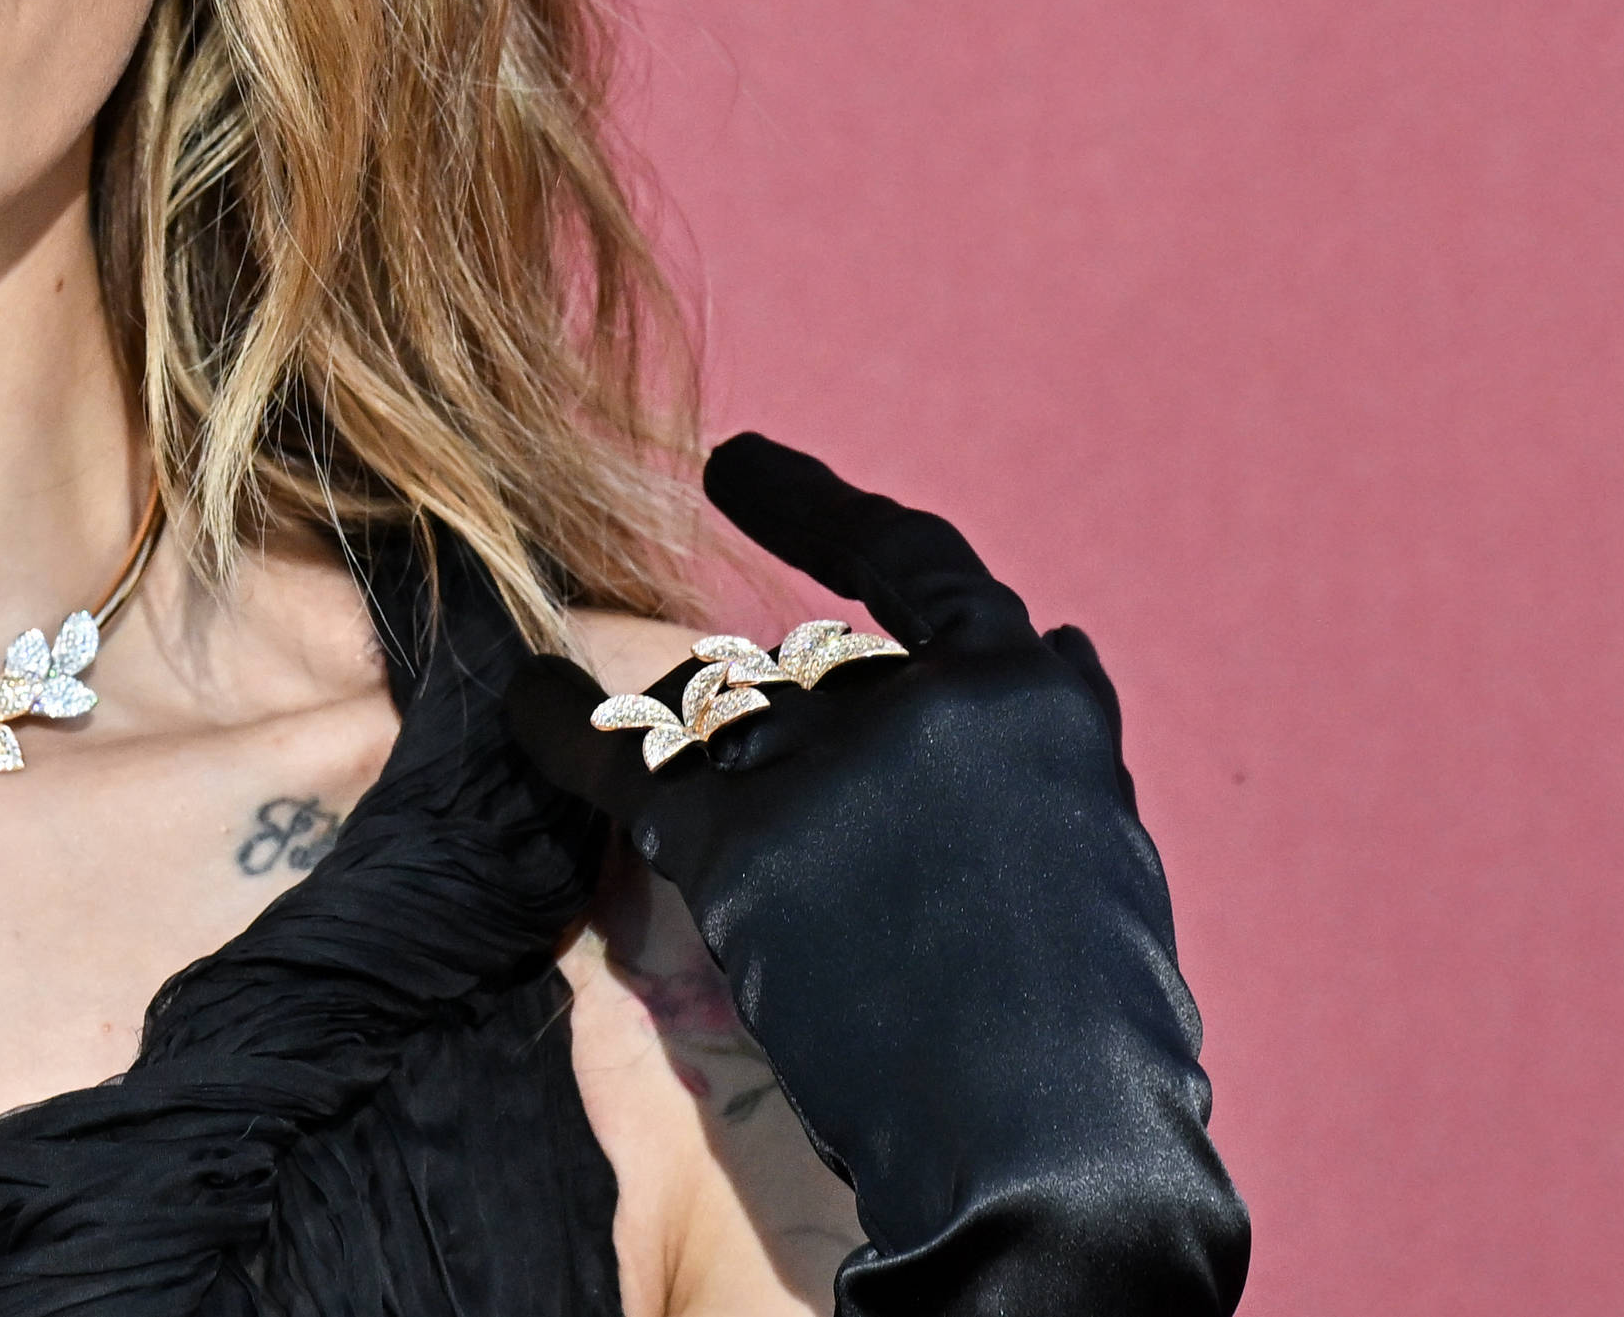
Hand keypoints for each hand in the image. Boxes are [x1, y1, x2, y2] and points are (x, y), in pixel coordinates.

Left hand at [510, 435, 1247, 1315]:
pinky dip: (561, 729)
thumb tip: (1021, 673)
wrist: (1048, 1155)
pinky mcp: (745, 843)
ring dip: (700, 759)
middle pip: (805, 674)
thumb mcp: (1100, 861)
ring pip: (721, 717)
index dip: (819, 513)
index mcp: (1034, 698)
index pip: (917, 570)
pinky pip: (626, 761)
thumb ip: (1030, 762)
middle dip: (781, 735)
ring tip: (705, 817)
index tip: (737, 467)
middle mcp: (931, 700)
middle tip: (789, 827)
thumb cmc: (1086, 1047)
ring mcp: (834, 765)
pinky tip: (523, 701)